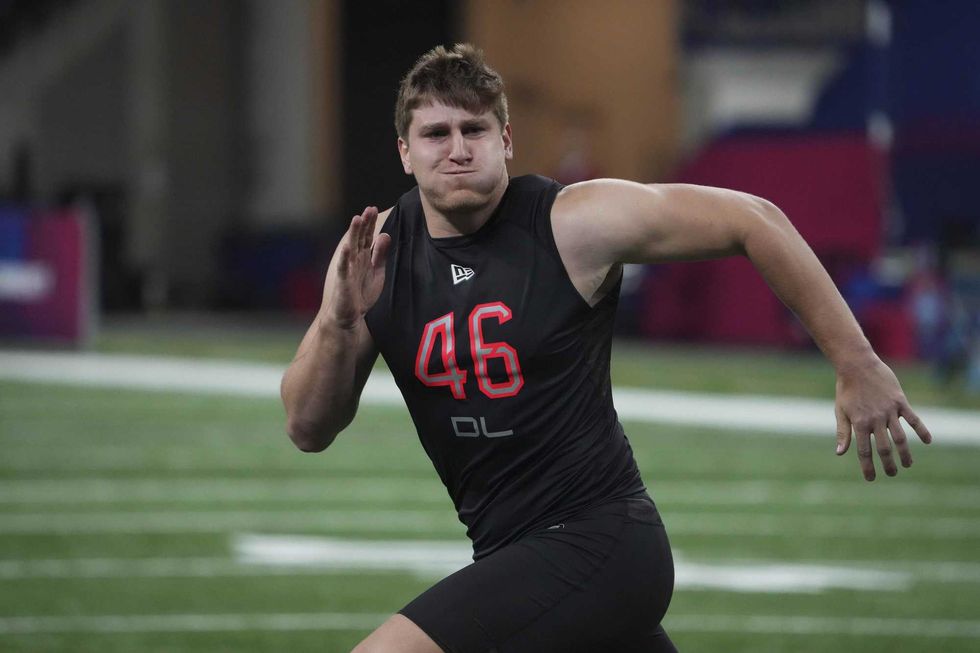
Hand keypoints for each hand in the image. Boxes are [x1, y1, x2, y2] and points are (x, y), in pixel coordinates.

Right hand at [319, 206, 390, 329]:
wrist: (349, 316)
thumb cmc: (361, 295)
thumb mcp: (377, 273)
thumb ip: (380, 255)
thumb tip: (384, 235)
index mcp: (363, 258)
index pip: (367, 237)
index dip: (370, 224)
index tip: (374, 209)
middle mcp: (354, 260)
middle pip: (359, 238)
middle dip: (364, 224)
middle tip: (369, 209)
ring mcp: (347, 269)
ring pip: (351, 248)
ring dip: (353, 233)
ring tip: (357, 219)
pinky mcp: (343, 280)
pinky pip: (343, 267)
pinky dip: (345, 257)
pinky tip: (347, 246)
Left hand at [834, 355, 931, 480]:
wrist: (857, 365)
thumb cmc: (846, 389)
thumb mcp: (840, 411)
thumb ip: (843, 432)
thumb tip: (840, 454)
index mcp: (859, 423)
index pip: (864, 451)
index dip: (867, 467)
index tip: (871, 478)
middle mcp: (875, 419)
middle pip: (884, 448)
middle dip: (888, 464)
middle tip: (892, 474)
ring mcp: (889, 411)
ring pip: (900, 437)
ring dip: (905, 453)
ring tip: (907, 465)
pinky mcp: (900, 402)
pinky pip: (913, 419)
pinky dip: (922, 430)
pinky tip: (928, 440)